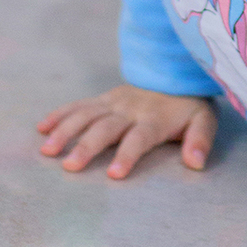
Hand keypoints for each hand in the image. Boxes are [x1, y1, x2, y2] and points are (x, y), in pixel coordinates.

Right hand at [37, 83, 217, 178]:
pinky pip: (79, 105)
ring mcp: (114, 102)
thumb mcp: (204, 120)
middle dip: (88, 146)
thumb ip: (200, 140)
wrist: (176, 72)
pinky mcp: (103, 98)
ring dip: (65, 131)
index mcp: (154, 119)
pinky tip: (42, 128)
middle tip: (70, 166)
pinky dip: (59, 115)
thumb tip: (195, 162)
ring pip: (86, 115)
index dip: (128, 155)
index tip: (114, 174)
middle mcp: (130, 110)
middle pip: (106, 128)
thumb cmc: (188, 106)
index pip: (139, 138)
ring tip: (48, 151)